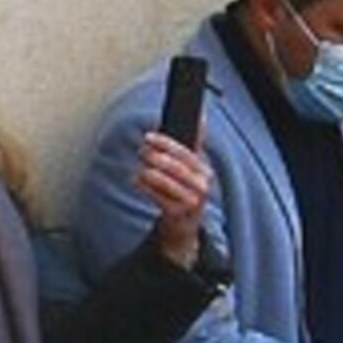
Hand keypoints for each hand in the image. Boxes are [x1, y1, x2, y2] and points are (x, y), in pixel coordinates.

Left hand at [133, 129, 211, 269]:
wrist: (184, 224)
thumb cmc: (185, 190)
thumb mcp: (192, 169)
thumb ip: (193, 145)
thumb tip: (201, 118)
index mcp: (205, 170)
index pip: (186, 152)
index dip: (166, 143)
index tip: (149, 136)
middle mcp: (202, 185)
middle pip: (177, 167)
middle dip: (156, 156)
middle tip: (141, 150)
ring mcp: (191, 201)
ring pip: (167, 182)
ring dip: (150, 172)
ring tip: (140, 167)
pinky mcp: (178, 213)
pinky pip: (158, 197)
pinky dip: (145, 187)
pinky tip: (137, 180)